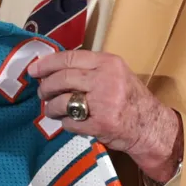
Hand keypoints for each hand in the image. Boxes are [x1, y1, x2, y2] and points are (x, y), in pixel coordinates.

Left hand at [29, 50, 182, 182]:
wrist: (152, 127)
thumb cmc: (129, 99)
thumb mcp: (115, 74)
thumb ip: (88, 69)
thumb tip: (50, 67)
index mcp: (108, 63)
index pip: (69, 58)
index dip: (46, 64)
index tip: (33, 70)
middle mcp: (106, 80)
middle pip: (62, 79)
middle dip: (46, 87)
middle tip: (42, 93)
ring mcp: (104, 103)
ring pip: (62, 102)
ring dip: (51, 108)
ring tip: (52, 110)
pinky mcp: (101, 124)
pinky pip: (70, 123)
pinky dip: (65, 124)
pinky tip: (69, 123)